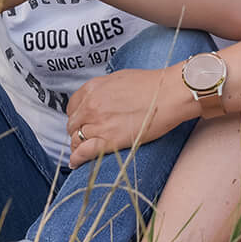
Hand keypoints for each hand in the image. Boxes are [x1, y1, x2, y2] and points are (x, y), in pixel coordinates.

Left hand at [64, 66, 190, 167]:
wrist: (168, 94)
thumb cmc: (151, 85)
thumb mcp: (118, 78)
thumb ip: (102, 89)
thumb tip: (97, 99)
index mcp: (92, 89)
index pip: (72, 106)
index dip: (76, 116)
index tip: (81, 121)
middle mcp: (91, 106)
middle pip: (73, 124)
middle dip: (77, 130)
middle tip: (84, 136)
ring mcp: (98, 124)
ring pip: (77, 139)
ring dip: (78, 145)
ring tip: (81, 151)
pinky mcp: (109, 141)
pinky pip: (83, 152)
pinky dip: (77, 159)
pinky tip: (76, 163)